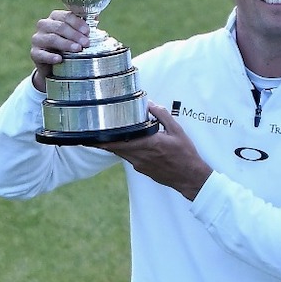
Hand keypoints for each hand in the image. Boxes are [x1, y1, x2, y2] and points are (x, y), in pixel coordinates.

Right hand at [30, 10, 89, 89]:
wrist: (54, 64)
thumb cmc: (68, 44)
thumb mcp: (77, 34)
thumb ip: (85, 26)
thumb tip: (96, 15)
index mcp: (55, 17)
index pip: (66, 16)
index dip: (78, 23)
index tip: (88, 31)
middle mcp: (44, 25)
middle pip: (59, 27)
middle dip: (75, 35)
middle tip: (86, 43)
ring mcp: (37, 39)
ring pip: (51, 39)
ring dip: (66, 44)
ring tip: (77, 49)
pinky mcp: (34, 53)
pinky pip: (41, 54)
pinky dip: (50, 57)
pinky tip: (59, 59)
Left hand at [94, 102, 213, 200]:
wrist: (190, 177)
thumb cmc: (185, 154)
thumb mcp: (177, 131)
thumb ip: (162, 116)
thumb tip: (150, 104)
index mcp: (147, 144)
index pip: (117, 142)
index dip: (101, 139)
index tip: (90, 134)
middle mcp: (140, 156)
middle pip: (114, 148)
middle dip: (103, 140)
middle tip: (94, 131)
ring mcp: (139, 165)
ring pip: (121, 153)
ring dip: (115, 145)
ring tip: (109, 135)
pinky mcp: (142, 170)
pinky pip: (129, 158)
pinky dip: (125, 150)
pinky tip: (130, 145)